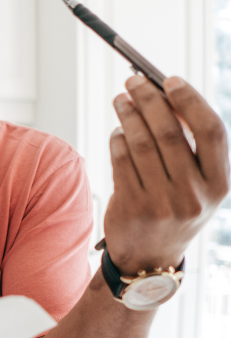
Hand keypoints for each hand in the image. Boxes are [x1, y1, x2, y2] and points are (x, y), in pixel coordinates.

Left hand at [104, 75, 228, 274]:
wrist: (151, 258)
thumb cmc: (176, 208)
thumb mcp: (197, 185)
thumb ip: (191, 146)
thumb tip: (165, 95)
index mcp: (220, 184)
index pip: (212, 131)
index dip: (191, 100)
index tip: (171, 79)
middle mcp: (195, 195)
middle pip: (170, 132)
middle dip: (150, 99)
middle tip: (134, 81)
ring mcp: (163, 203)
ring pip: (141, 143)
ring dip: (128, 114)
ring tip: (121, 99)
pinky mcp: (133, 208)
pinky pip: (121, 161)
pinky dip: (117, 139)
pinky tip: (117, 130)